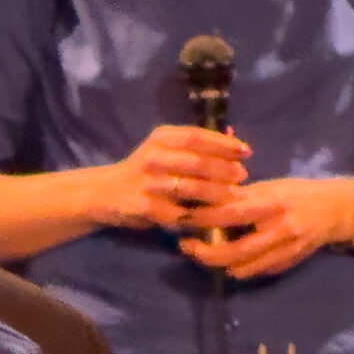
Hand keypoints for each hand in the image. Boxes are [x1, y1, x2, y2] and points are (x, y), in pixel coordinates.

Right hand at [89, 125, 250, 231]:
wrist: (107, 193)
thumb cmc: (146, 169)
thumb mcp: (164, 149)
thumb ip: (195, 145)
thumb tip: (234, 139)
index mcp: (159, 138)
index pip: (197, 137)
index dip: (224, 144)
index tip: (246, 151)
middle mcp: (153, 157)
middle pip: (197, 162)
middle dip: (225, 170)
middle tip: (243, 176)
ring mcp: (149, 184)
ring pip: (192, 189)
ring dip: (219, 193)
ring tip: (236, 195)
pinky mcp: (147, 208)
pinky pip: (181, 213)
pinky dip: (201, 215)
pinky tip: (215, 216)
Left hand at [179, 177, 353, 280]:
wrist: (338, 209)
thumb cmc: (298, 193)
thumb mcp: (270, 187)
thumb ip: (242, 198)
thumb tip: (206, 203)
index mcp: (271, 203)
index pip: (228, 213)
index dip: (201, 219)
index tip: (181, 218)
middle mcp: (279, 228)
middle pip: (234, 250)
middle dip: (205, 252)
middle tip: (186, 246)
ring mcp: (287, 249)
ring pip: (243, 267)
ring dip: (218, 264)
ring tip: (202, 254)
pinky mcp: (291, 263)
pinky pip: (258, 271)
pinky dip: (239, 268)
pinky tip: (227, 261)